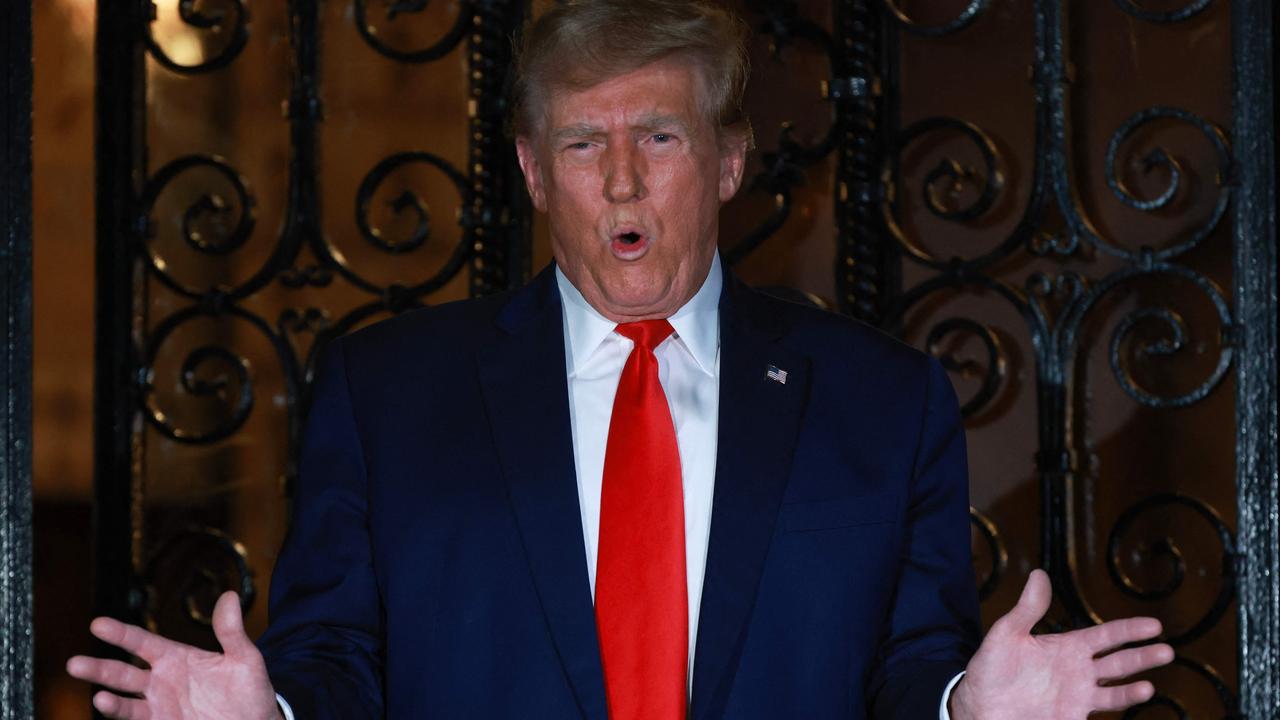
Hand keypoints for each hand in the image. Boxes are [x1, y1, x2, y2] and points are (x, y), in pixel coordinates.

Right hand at [66, 591, 281, 719]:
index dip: (120, 634)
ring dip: (109, 700)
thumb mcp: (245, 658)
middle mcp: (162, 681)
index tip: (97, 624)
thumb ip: (231, 631)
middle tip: (74, 664)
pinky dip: (122, 716)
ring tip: (99, 697)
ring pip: (125, 702)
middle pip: (123, 673)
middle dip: (99, 669)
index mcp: (176, 657)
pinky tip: (112, 710)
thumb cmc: (250, 690)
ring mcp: (160, 706)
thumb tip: (229, 596)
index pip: (142, 642)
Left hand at [949, 569, 1173, 719]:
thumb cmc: (991, 668)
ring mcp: (1077, 696)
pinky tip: (1134, 699)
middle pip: (1119, 662)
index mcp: (1067, 646)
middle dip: (1142, 657)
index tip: (1154, 625)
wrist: (979, 704)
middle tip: (1166, 651)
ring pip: (1115, 690)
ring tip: (1150, 686)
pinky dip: (1120, 707)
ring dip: (1134, 688)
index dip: (1129, 630)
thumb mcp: (1007, 633)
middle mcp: (1079, 671)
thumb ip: (1028, 609)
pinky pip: (1101, 711)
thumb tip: (1039, 574)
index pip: (1106, 636)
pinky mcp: (1071, 716)